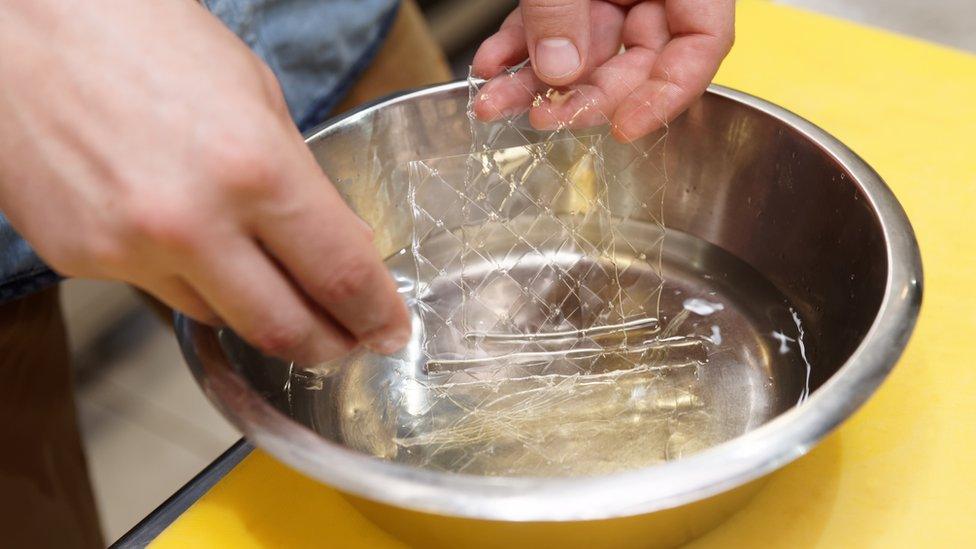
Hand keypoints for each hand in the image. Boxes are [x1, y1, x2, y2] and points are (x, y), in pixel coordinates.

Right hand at [0, 0, 410, 363]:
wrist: (19, 20)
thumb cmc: (141, 34)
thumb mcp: (256, 95)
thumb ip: (303, 183)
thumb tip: (343, 247)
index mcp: (254, 167)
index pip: (340, 275)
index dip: (377, 315)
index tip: (391, 329)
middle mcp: (191, 222)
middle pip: (284, 331)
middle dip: (329, 346)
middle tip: (348, 343)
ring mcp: (128, 249)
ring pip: (222, 318)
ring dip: (258, 310)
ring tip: (268, 277)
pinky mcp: (80, 260)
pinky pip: (161, 293)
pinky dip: (193, 280)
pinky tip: (190, 238)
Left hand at [472, 0, 733, 139]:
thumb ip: (565, 4)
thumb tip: (558, 69)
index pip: (701, 45)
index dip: (667, 94)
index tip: (624, 128)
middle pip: (634, 61)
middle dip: (580, 94)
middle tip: (541, 116)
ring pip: (582, 50)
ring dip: (532, 78)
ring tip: (493, 100)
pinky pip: (550, 24)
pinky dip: (518, 45)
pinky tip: (491, 64)